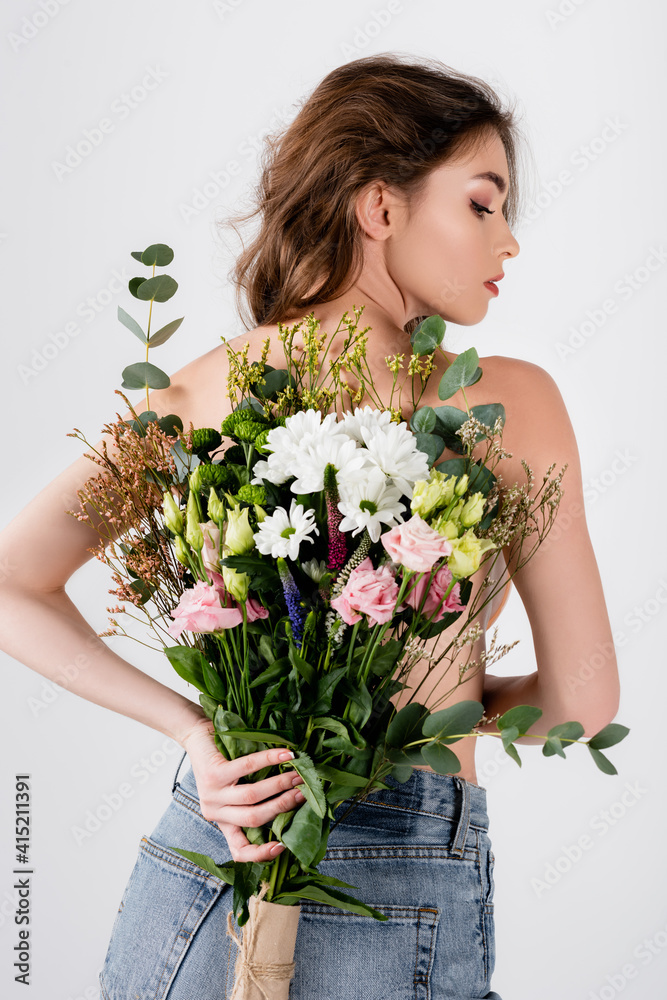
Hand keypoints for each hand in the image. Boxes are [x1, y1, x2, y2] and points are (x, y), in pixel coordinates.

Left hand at [180, 716, 305, 862]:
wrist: (197, 736)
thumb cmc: (223, 761)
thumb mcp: (236, 787)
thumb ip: (257, 799)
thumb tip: (297, 798)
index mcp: (222, 820)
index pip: (238, 850)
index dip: (260, 854)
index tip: (282, 847)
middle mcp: (215, 812)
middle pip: (254, 819)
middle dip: (283, 807)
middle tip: (304, 793)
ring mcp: (211, 794)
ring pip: (252, 796)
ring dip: (280, 785)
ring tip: (298, 775)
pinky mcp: (212, 773)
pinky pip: (246, 767)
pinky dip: (270, 760)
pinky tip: (285, 755)